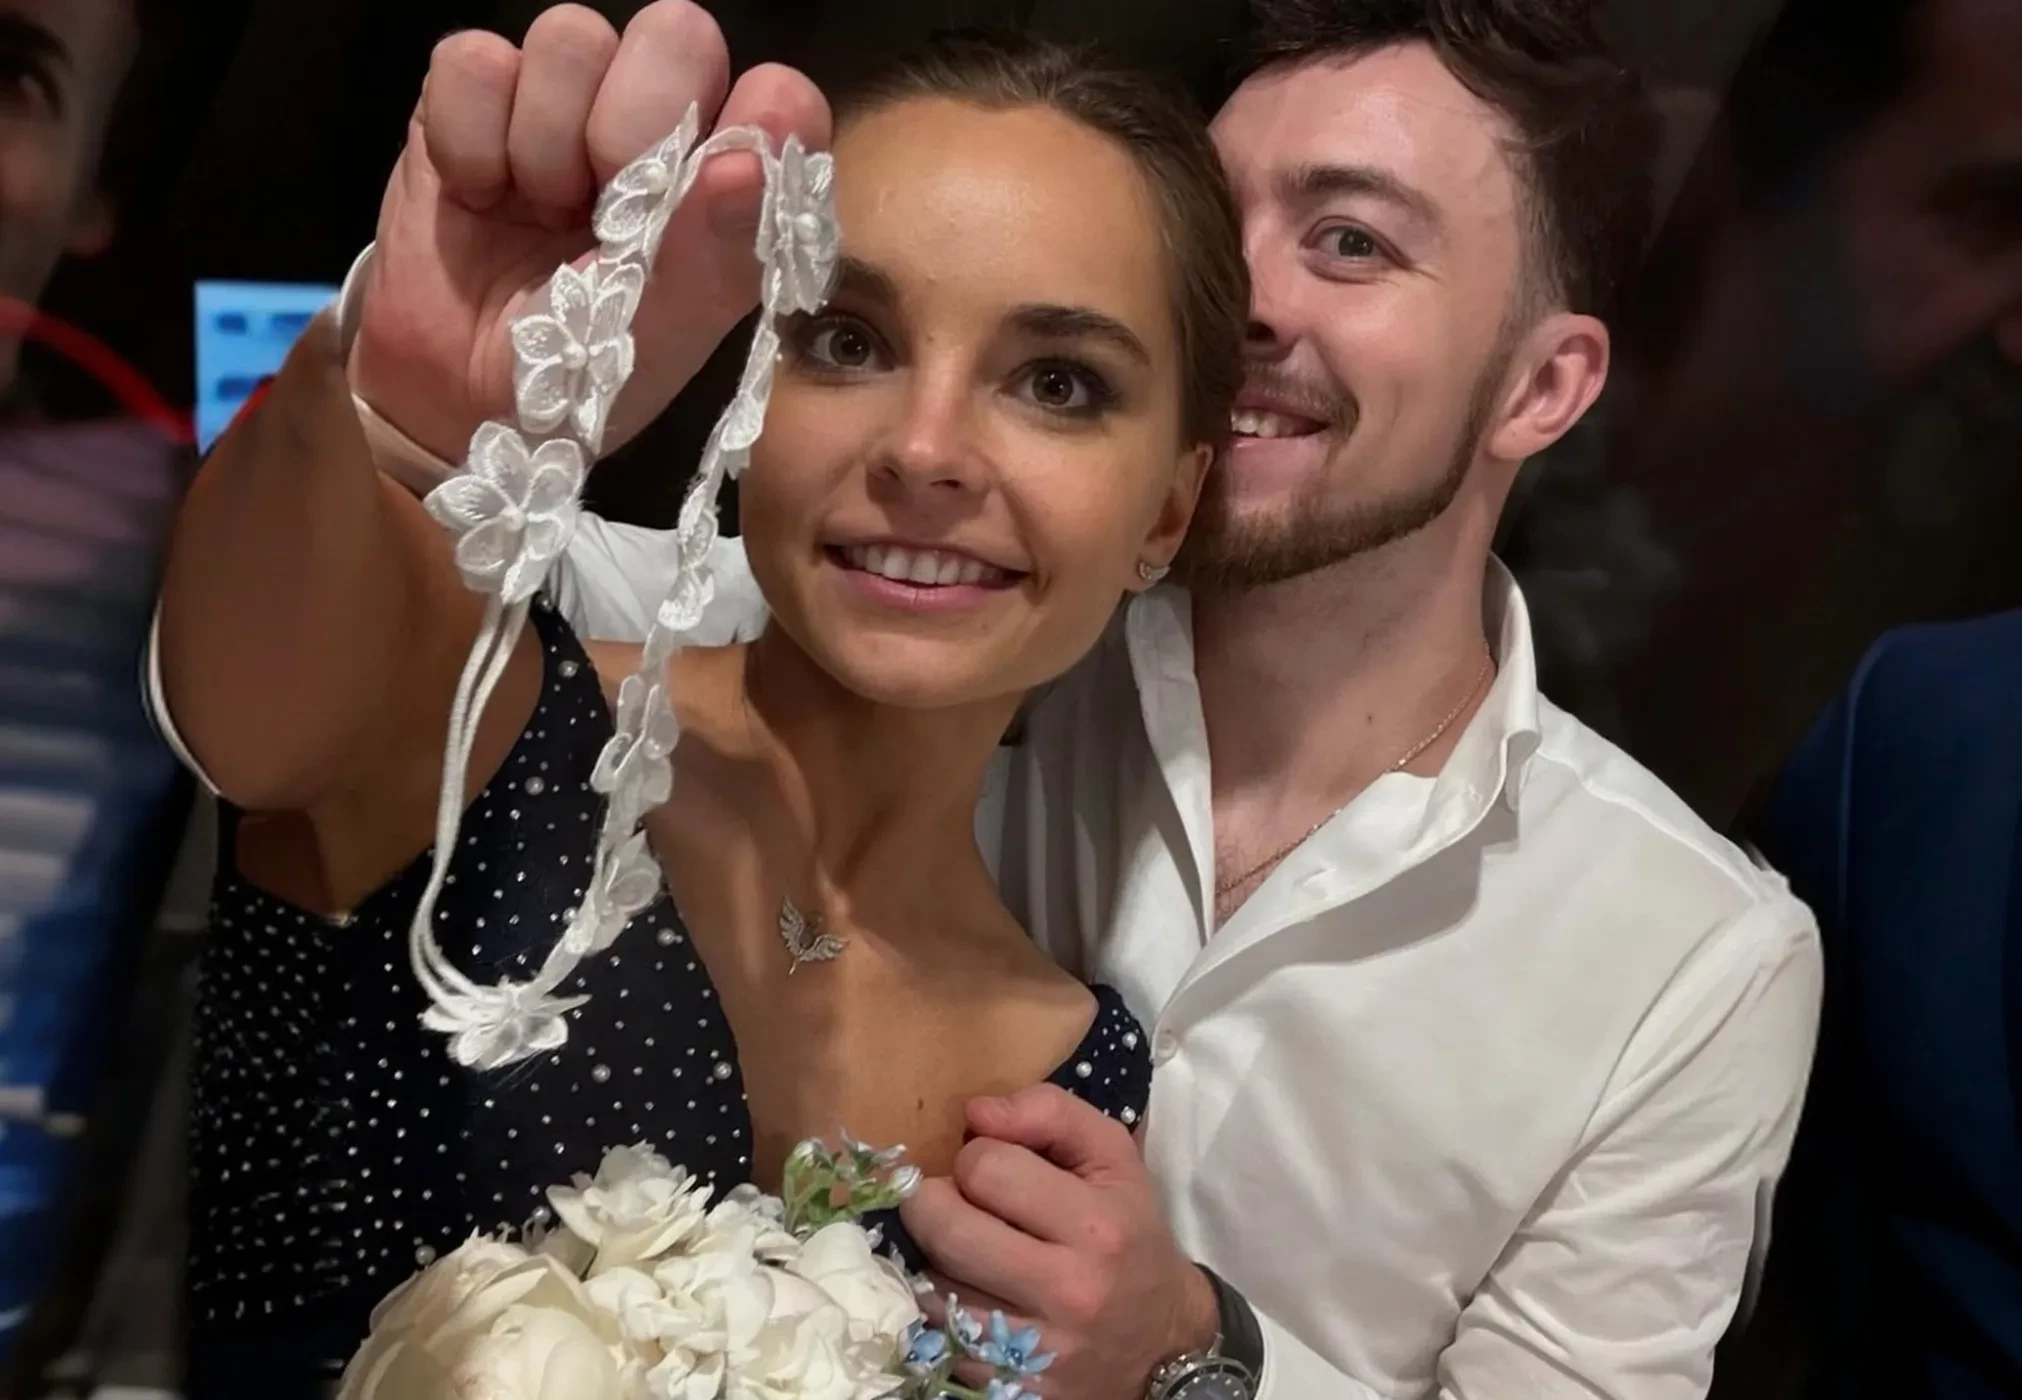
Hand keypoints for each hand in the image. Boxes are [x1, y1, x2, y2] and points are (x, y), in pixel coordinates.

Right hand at [350, 1, 829, 460]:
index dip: (744, 130)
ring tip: (536, 214)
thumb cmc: (583, 371)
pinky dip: (467, 140)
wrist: (458, 399)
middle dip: (631, 124)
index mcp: (729, 177)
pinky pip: (473, 59)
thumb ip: (712, 250)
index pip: (779, 95)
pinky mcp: (476, 90)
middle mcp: (659, 118)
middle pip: (677, 31)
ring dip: (543, 143)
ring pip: (571, 35)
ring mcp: (565, 95)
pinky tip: (478, 194)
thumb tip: (748, 163)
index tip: (700, 196)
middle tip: (598, 210)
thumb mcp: (658, 335)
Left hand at [901, 1086, 1218, 1398]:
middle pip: (946, 1229)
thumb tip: (975, 1112)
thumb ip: (1049, 1113)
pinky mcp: (1011, 1387)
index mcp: (1097, 1227)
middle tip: (953, 1200)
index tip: (993, 1169)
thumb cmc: (1129, 1233)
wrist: (1160, 1342)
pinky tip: (967, 1292)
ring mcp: (1036, 1350)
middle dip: (934, 1202)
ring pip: (932, 1285)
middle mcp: (1069, 1291)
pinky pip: (937, 1336)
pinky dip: (939, 1307)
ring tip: (962, 1247)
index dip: (977, 1156)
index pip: (985, 1168)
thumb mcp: (1113, 1157)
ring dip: (934, 1257)